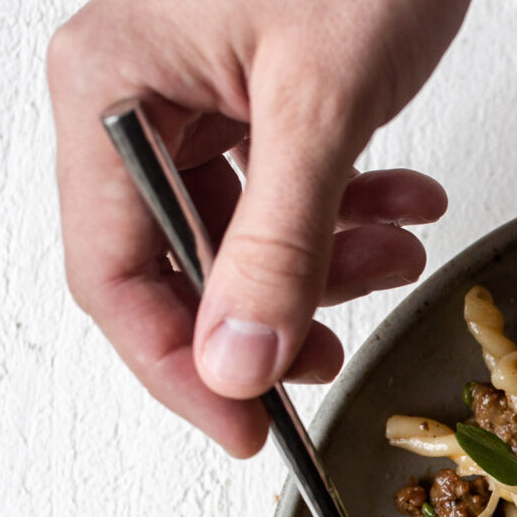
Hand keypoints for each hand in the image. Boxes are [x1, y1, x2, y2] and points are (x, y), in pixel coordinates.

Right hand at [48, 0, 478, 455]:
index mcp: (109, 86)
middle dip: (270, 311)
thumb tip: (239, 359)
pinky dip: (345, 212)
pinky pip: (282, 188)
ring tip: (402, 251)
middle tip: (338, 349)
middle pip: (175, 261)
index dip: (178, 367)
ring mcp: (192, 91)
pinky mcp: (251, 91)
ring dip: (326, 261)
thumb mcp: (323, 105)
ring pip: (240, 232)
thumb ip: (282, 243)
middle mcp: (133, 92)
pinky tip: (406, 204)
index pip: (113, 272)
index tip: (248, 430)